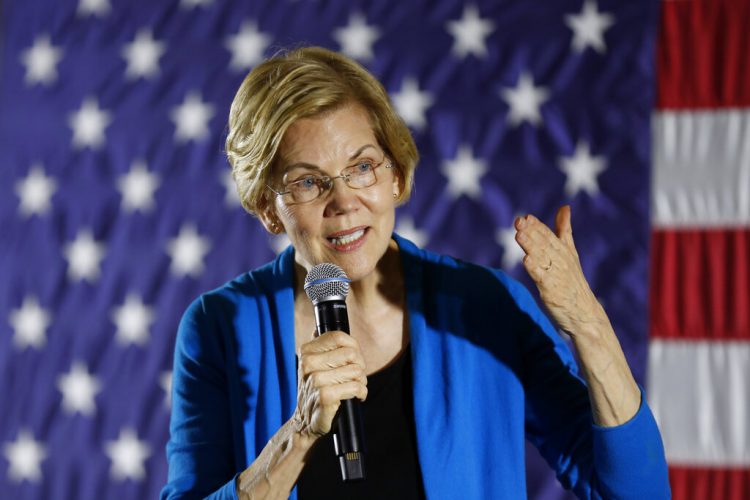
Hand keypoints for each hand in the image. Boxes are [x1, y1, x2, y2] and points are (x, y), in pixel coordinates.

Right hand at [291, 331, 367, 439]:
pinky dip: (361, 392)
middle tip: (356, 377)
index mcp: (306, 351)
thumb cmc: (315, 391)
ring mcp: (316, 379)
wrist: (305, 421)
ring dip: (361, 381)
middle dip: (360, 366)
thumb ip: (318, 347)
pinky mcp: (325, 395)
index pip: (339, 336)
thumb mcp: (312, 366)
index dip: (353, 346)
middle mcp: (308, 363)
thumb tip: (317, 328)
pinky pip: (356, 387)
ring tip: (354, 387)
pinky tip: (356, 396)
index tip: (354, 358)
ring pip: (356, 371)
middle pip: (351, 353)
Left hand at [514, 205, 604, 336]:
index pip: (549, 235)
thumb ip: (564, 230)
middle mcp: (561, 261)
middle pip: (544, 244)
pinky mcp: (553, 291)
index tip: (526, 217)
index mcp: (564, 251)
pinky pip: (544, 278)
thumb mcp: (570, 252)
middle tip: (519, 222)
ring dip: (531, 246)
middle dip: (532, 232)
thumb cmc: (572, 281)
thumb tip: (565, 206)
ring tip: (519, 235)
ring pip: (542, 258)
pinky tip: (527, 261)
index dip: (537, 226)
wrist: (584, 313)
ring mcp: (558, 276)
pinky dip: (536, 269)